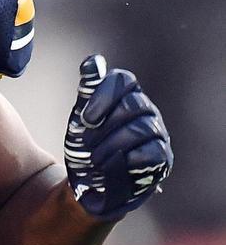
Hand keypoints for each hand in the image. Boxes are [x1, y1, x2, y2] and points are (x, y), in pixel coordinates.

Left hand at [63, 55, 171, 220]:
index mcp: (126, 96)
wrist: (90, 182)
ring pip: (141, 128)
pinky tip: (113, 165)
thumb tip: (93, 62)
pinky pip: (152, 152)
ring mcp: (157, 133)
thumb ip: (88, 92)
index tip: (85, 119)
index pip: (123, 80)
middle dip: (105, 126)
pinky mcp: (162, 157)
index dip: (103, 96)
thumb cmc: (88, 145)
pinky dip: (128, 159)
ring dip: (111, 145)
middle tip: (87, 143)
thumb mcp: (81, 119)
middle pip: (133, 104)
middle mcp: (145, 110)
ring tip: (95, 159)